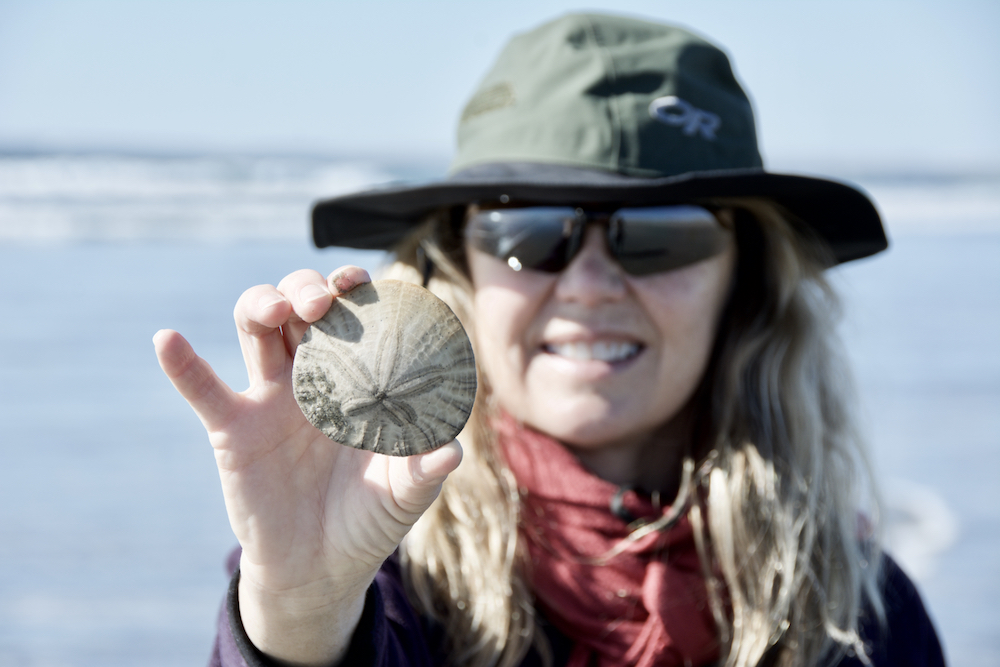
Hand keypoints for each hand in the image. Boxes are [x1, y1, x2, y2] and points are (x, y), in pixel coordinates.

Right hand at [154, 266, 462, 664]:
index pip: (353, 316)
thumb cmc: (369, 519)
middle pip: (301, 306)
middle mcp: (312, 376)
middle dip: (308, 288)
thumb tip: (453, 449)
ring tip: (273, 309)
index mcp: (357, 379)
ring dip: (261, 303)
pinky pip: (203, 389)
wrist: (319, 569)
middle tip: (324, 302)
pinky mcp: (233, 429)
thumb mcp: (404, 494)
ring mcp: (270, 398)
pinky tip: (167, 338)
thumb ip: (426, 469)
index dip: (354, 289)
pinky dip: (182, 364)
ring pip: (256, 327)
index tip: (361, 280)